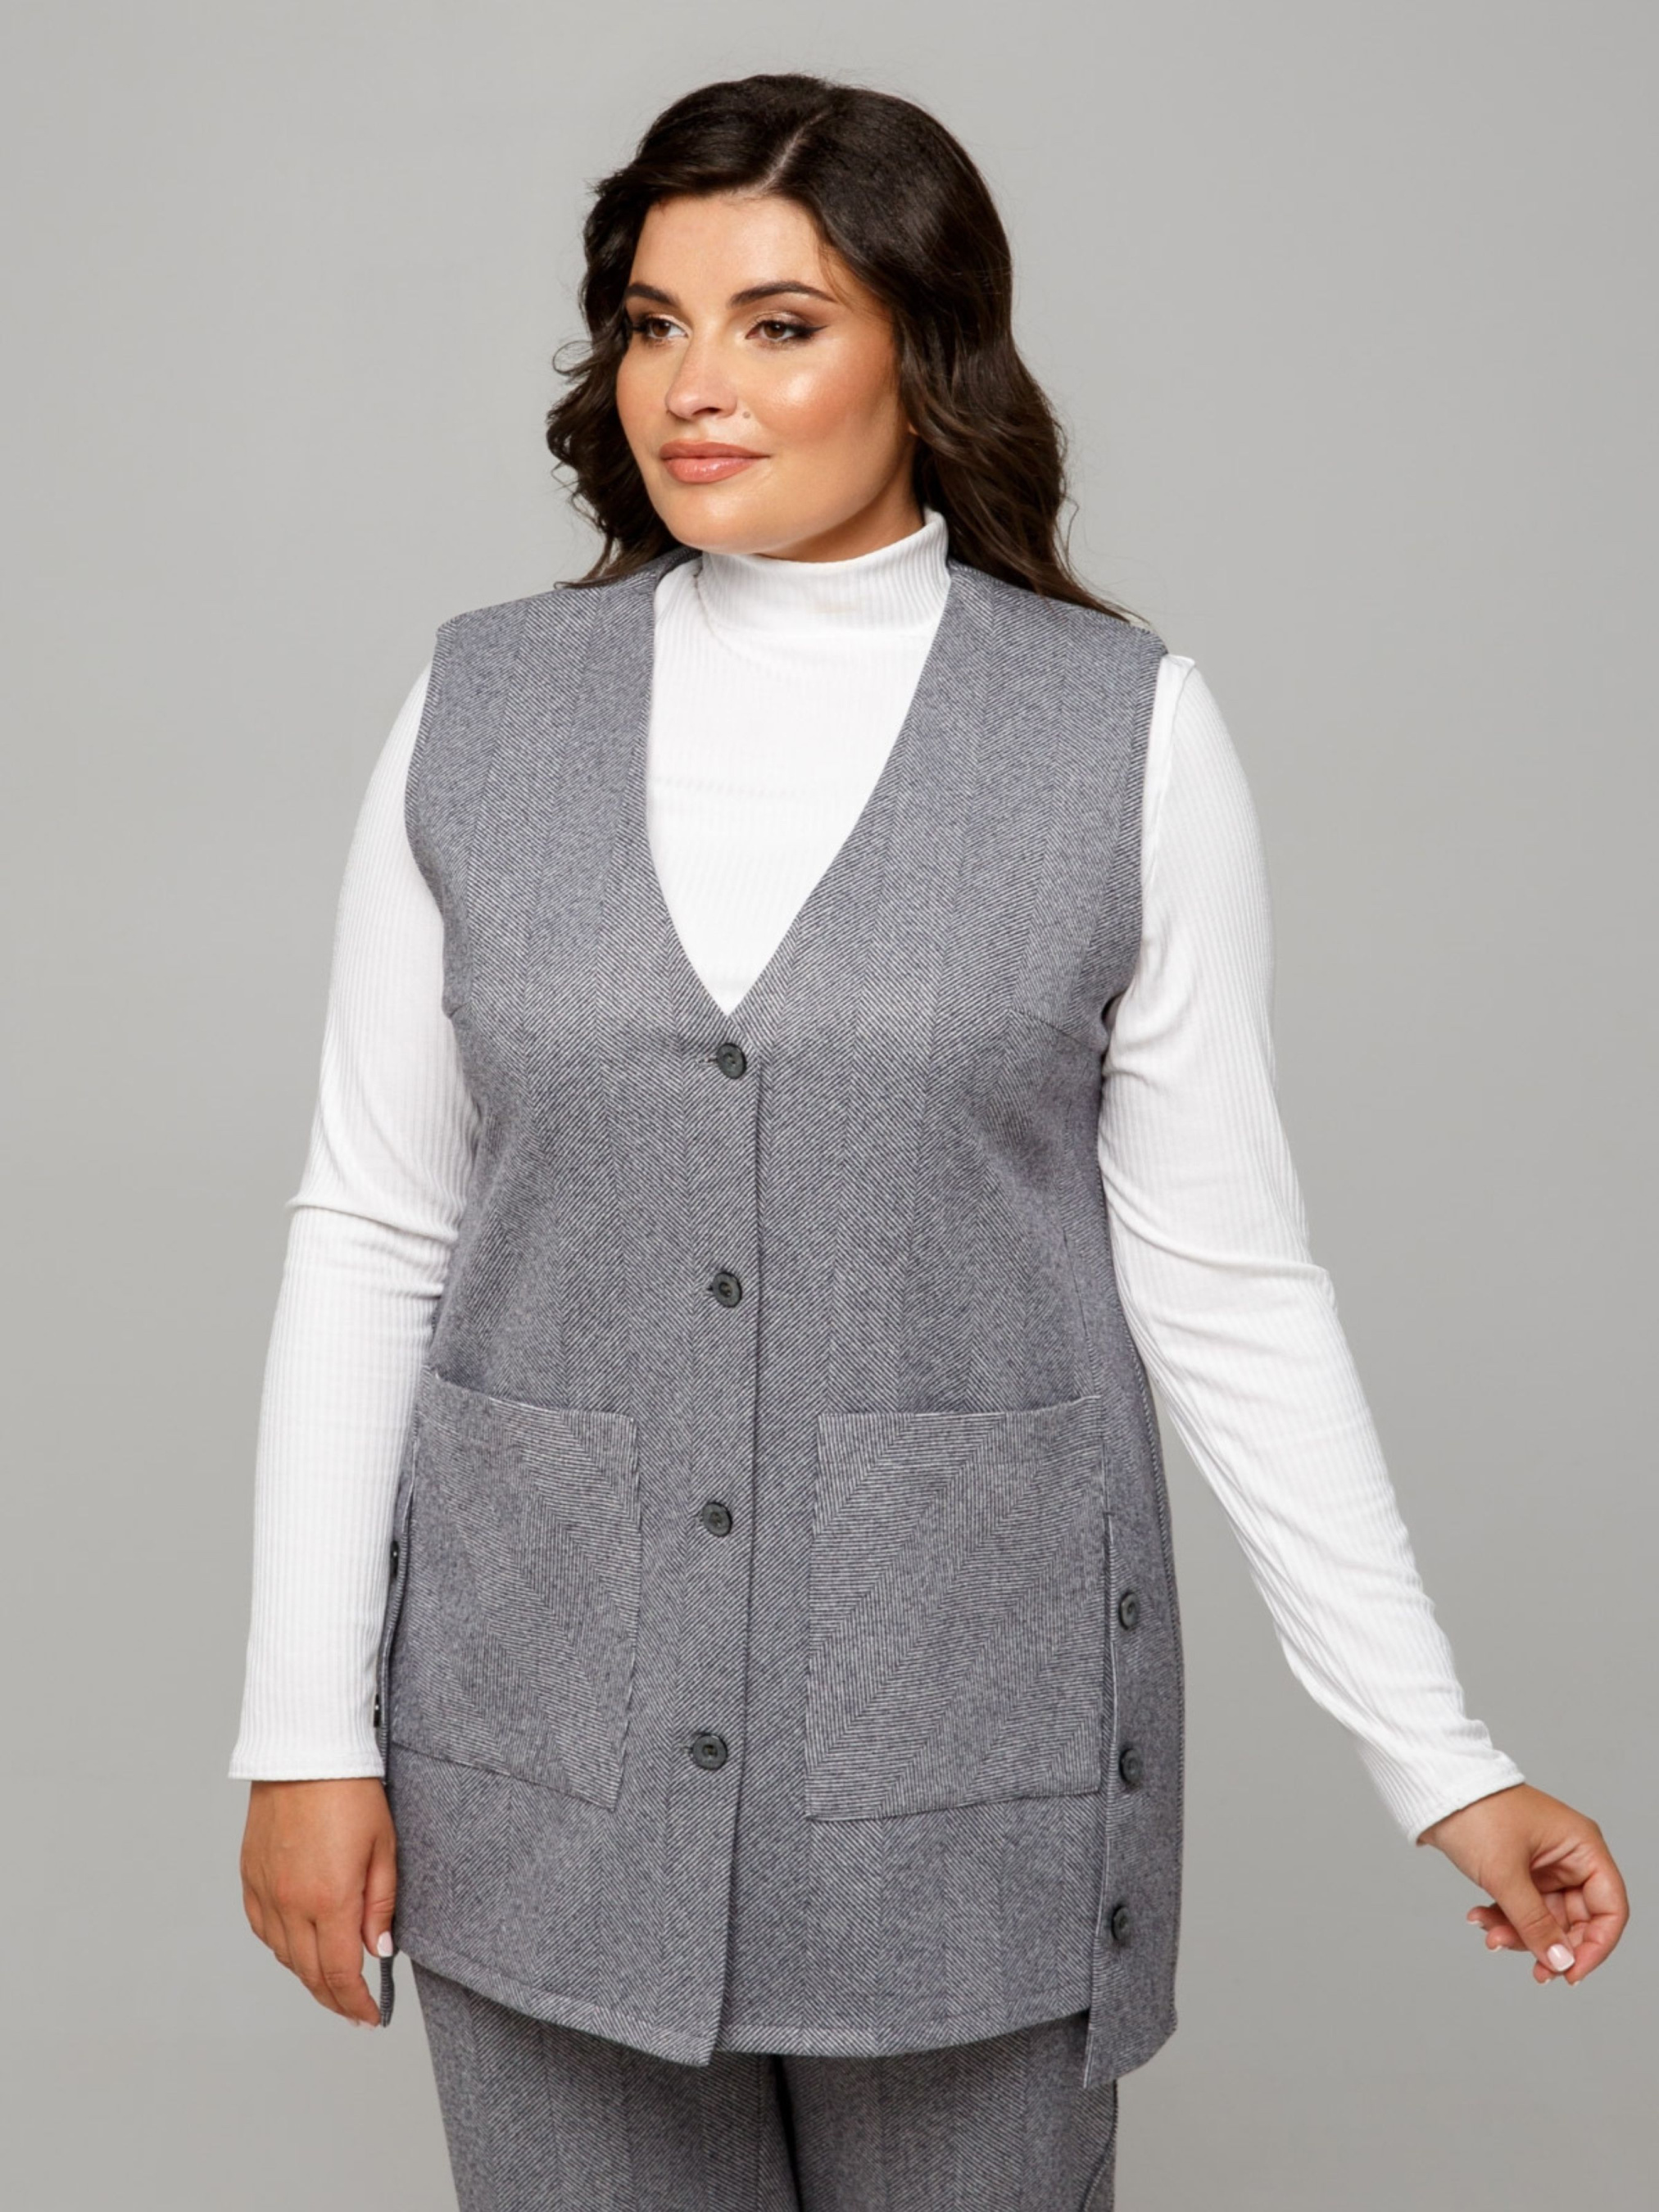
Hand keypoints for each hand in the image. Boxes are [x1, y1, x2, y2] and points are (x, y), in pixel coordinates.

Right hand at [240, 1778, 397, 2025]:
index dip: (355, 2003)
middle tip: (354, 2010)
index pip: (339, 1973)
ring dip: (308, 1975)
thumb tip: (378, 1952)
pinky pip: (263, 1929)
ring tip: (332, 1983)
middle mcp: (290, 1903)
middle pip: (309, 1973)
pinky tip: (298, 1947)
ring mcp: (265, 1891)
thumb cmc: (352, 1792)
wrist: (305, 1750)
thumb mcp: (384, 1846)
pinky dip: (282, 1947)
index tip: (371, 2017)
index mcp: (328, 1899)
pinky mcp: (250, 1876)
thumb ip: (380, 1904)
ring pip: (284, 1955)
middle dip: (334, 1999)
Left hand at [1418, 1781, 1627, 1985]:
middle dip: (1550, 1945)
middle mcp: (1569, 1856)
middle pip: (1578, 1920)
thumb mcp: (1505, 1873)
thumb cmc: (1476, 1812)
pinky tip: (1478, 1918)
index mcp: (1582, 1847)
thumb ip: (1534, 1922)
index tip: (1570, 1974)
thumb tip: (1561, 1962)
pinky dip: (1503, 1918)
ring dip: (1519, 1933)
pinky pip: (1522, 1907)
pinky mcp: (1518, 1869)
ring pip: (1546, 1918)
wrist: (1432, 1785)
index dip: (1596, 1946)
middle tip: (1531, 1971)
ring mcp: (1544, 1864)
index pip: (1610, 1908)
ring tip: (1489, 1934)